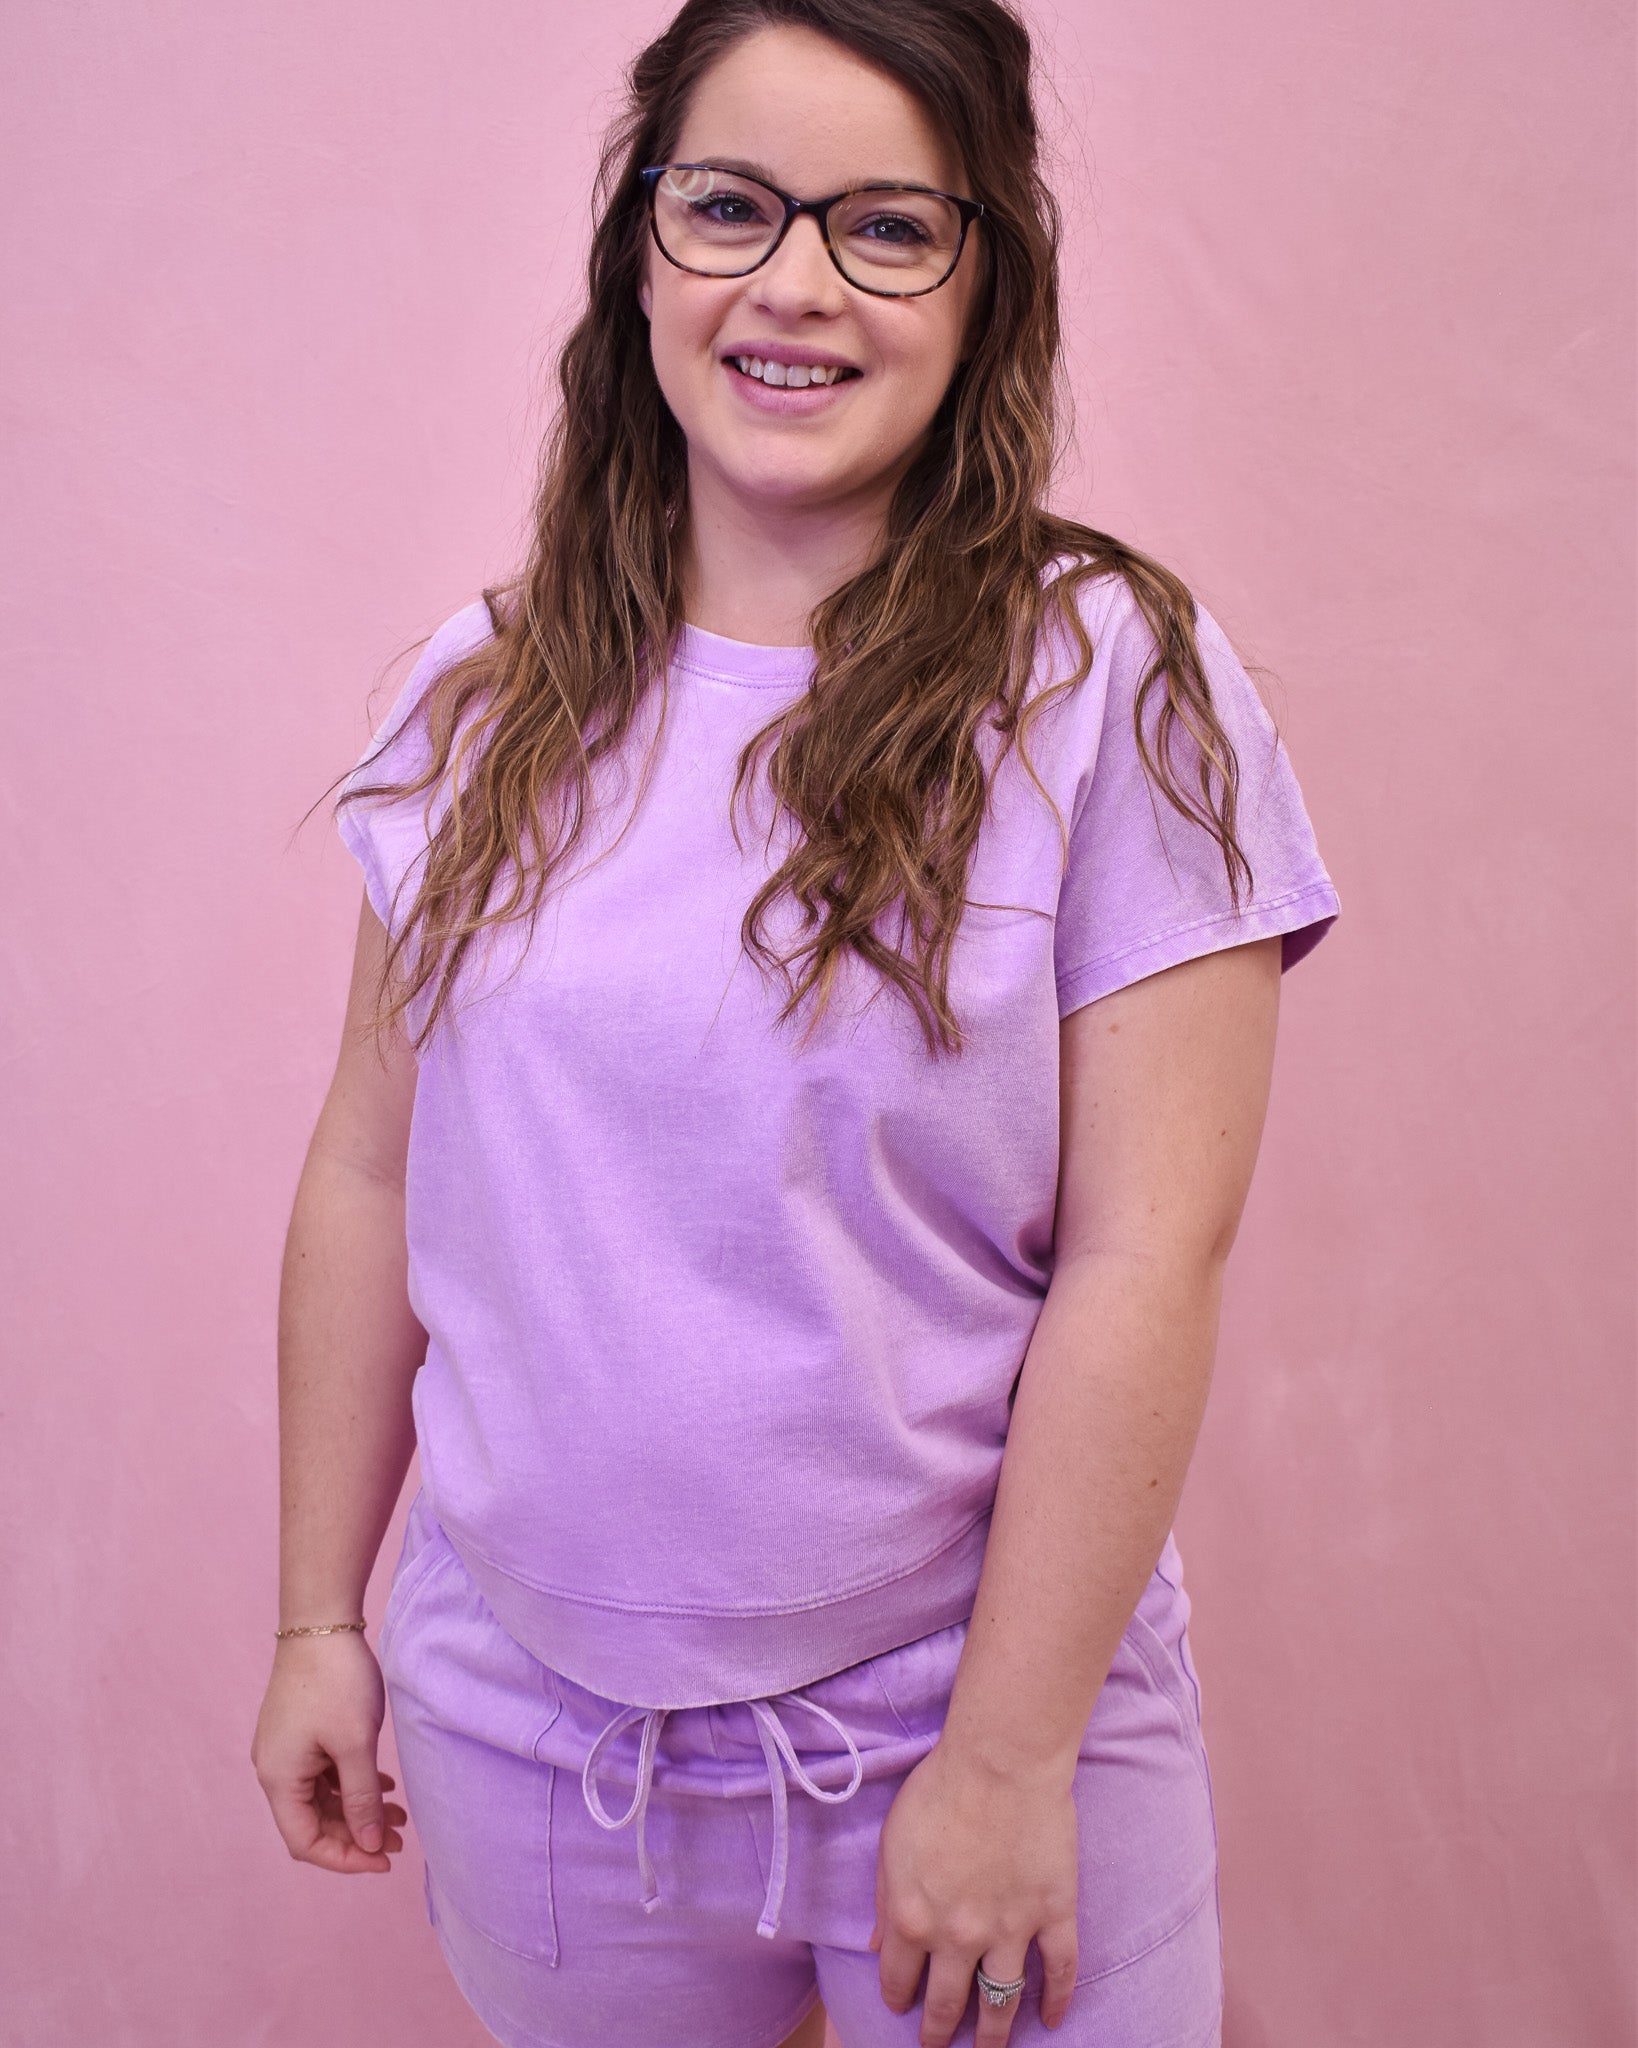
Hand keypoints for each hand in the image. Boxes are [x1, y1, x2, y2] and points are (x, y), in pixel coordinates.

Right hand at [251, 1632, 407, 1872]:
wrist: (321, 1622)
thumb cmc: (336, 1682)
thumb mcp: (355, 1744)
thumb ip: (362, 1798)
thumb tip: (370, 1843)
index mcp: (279, 1779)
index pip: (305, 1842)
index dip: (345, 1858)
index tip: (385, 1858)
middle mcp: (275, 1769)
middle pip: (313, 1822)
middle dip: (356, 1834)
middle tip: (400, 1838)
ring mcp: (286, 1749)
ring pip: (321, 1797)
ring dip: (358, 1808)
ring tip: (400, 1814)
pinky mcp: (300, 1731)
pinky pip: (323, 1773)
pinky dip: (352, 1783)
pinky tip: (384, 1783)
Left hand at [870, 1737, 1079, 2044]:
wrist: (999, 1761)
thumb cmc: (938, 1787)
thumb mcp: (892, 1840)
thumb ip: (884, 1897)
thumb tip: (879, 1945)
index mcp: (912, 1918)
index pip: (900, 1979)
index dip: (899, 1999)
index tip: (902, 2008)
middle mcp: (958, 1937)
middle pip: (948, 2003)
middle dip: (939, 2032)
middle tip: (937, 2046)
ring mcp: (1010, 1929)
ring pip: (1001, 2002)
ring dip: (994, 2035)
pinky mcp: (1053, 1913)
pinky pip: (1059, 1970)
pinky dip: (1058, 2000)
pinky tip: (1055, 2020)